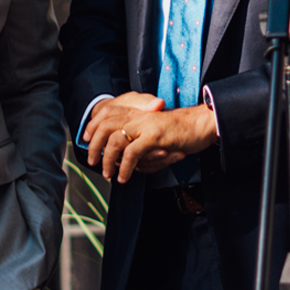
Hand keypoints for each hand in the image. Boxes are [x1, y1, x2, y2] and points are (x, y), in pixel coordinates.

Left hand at [84, 92, 217, 183]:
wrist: (202, 123)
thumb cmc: (181, 130)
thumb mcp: (156, 130)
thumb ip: (140, 138)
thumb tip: (127, 157)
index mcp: (138, 112)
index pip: (106, 114)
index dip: (93, 127)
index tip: (87, 140)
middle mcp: (138, 116)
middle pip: (105, 126)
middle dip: (94, 145)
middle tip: (93, 161)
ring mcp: (145, 125)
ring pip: (115, 141)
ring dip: (108, 160)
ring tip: (108, 173)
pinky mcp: (154, 136)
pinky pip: (132, 153)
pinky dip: (125, 167)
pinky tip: (125, 177)